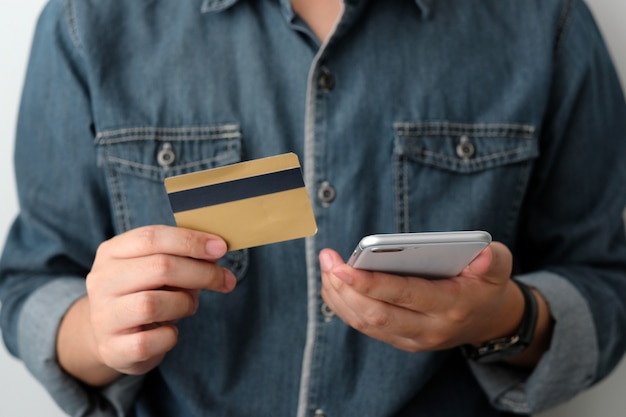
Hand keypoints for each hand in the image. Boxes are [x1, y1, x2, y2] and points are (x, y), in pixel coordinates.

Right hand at [57, 225, 236, 385]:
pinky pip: (151, 340)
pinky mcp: (112, 348)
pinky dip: (170, 336)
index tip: (221, 248)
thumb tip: (215, 251)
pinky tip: (169, 331)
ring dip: (184, 304)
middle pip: (159, 267)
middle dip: (201, 273)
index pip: (152, 237)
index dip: (190, 241)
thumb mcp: (157, 269)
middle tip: (226, 280)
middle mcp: (101, 281)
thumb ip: (183, 257)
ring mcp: (103, 316)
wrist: (111, 338)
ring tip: (189, 306)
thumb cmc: (144, 293)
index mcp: (111, 252)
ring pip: (152, 304)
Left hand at [319, 242, 525, 352]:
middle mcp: (429, 330)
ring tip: (325, 266)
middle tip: (327, 260)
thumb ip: (493, 259)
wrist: (488, 321)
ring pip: (365, 323)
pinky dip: (344, 305)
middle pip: (377, 314)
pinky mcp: (400, 341)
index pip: (406, 296)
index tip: (343, 266)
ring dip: (339, 296)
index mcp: (452, 307)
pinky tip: (333, 282)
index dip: (371, 283)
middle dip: (345, 288)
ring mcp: (413, 340)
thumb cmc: (486, 284)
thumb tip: (482, 254)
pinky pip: (365, 326)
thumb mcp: (499, 266)